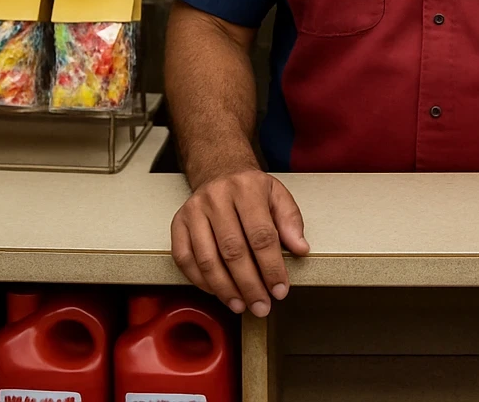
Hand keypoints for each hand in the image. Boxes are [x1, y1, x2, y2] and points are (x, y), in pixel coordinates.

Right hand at [170, 168, 309, 317]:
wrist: (219, 172)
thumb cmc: (251, 189)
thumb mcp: (278, 195)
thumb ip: (291, 221)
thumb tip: (300, 248)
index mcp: (247, 189)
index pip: (261, 235)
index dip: (271, 267)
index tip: (280, 290)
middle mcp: (217, 198)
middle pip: (233, 251)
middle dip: (249, 285)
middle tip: (261, 306)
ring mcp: (194, 211)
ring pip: (207, 259)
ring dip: (225, 289)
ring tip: (241, 305)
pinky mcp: (178, 224)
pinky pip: (185, 259)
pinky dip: (201, 281)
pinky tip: (218, 292)